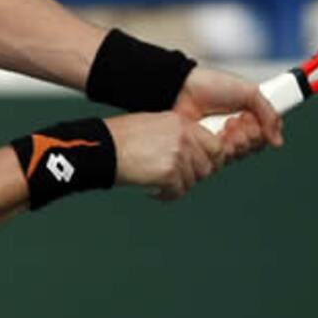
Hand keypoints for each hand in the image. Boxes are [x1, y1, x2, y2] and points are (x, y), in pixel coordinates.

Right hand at [106, 111, 225, 200]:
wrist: (103, 148)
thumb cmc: (119, 138)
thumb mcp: (153, 125)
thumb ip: (175, 136)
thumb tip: (192, 154)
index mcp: (181, 123)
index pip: (214, 145)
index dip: (210, 160)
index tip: (201, 168)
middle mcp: (183, 137)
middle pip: (207, 166)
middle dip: (193, 176)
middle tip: (177, 179)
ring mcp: (178, 154)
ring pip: (192, 181)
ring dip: (177, 186)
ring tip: (159, 184)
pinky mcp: (169, 172)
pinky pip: (178, 192)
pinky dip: (166, 195)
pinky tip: (152, 190)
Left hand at [175, 66, 283, 157]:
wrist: (182, 89)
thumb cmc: (210, 85)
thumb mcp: (249, 91)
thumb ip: (269, 113)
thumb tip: (277, 139)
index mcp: (248, 116)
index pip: (264, 135)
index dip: (263, 131)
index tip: (255, 119)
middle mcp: (235, 131)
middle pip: (253, 147)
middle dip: (249, 134)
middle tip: (240, 119)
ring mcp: (220, 142)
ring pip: (239, 154)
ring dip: (237, 139)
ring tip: (227, 123)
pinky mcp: (206, 151)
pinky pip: (221, 158)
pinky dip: (222, 146)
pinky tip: (216, 132)